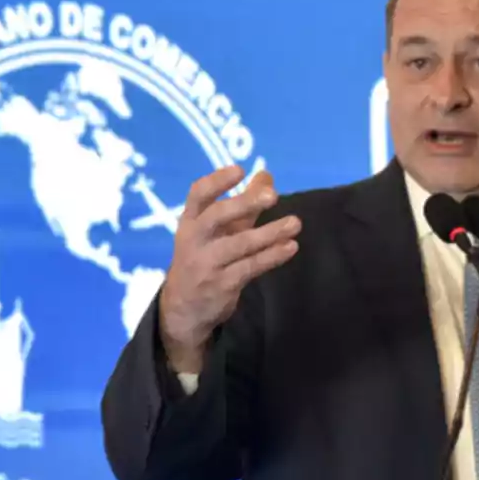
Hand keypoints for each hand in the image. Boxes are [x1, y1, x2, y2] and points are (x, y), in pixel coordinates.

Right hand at [159, 165, 300, 372]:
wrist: (184, 310)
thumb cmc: (204, 259)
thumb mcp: (217, 232)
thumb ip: (243, 206)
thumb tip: (267, 175)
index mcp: (190, 222)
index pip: (197, 195)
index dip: (217, 181)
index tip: (240, 169)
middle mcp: (194, 240)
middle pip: (217, 217)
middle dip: (244, 204)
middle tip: (273, 196)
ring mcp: (206, 264)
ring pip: (239, 245)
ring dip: (270, 233)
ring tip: (295, 224)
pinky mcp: (222, 285)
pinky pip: (250, 268)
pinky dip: (272, 257)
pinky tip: (290, 247)